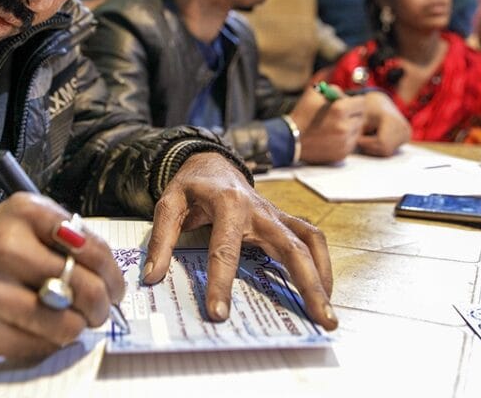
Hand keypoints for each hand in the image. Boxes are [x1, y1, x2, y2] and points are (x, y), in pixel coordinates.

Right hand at [0, 192, 123, 359]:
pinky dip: (53, 341)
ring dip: (80, 325)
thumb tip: (108, 269)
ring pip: (68, 321)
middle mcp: (6, 248)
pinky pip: (43, 344)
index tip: (114, 282)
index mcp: (22, 214)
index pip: (89, 245)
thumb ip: (62, 236)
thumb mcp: (17, 224)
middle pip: (84, 286)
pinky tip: (44, 330)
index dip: (111, 270)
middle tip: (102, 308)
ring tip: (74, 320)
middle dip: (104, 303)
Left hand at [141, 153, 336, 330]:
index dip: (221, 283)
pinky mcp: (284, 220)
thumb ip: (162, 240)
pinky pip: (311, 238)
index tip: (219, 314)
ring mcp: (276, 214)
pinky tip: (322, 290)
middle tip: (320, 318)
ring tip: (327, 311)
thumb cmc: (192, 187)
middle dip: (307, 283)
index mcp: (228, 204)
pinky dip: (321, 262)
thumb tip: (153, 276)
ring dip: (323, 275)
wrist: (212, 162)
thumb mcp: (168, 204)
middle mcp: (260, 209)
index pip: (225, 249)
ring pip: (310, 242)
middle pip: (291, 247)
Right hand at [287, 84, 364, 163]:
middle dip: (353, 114)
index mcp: (340, 110)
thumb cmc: (302, 115)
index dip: (354, 101)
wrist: (290, 140)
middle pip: (362, 117)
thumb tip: (345, 94)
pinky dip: (345, 139)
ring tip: (335, 126)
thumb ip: (333, 89)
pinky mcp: (342, 154)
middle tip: (341, 115)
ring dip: (351, 127)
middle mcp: (345, 127)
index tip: (347, 103)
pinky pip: (352, 143)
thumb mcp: (314, 94)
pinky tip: (332, 137)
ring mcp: (345, 142)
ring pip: (358, 131)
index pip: (362, 102)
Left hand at [355, 91, 411, 155]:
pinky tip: (374, 138)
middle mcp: (403, 127)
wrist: (379, 103)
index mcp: (393, 119)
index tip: (357, 139)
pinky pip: (390, 149)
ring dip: (374, 147)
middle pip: (385, 149)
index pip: (381, 141)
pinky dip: (379, 146)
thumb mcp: (358, 116)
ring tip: (366, 137)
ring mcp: (406, 132)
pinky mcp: (406, 136)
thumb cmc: (366, 108)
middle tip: (361, 139)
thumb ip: (356, 128)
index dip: (367, 143)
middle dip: (370, 146)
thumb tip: (354, 141)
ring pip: (387, 151)